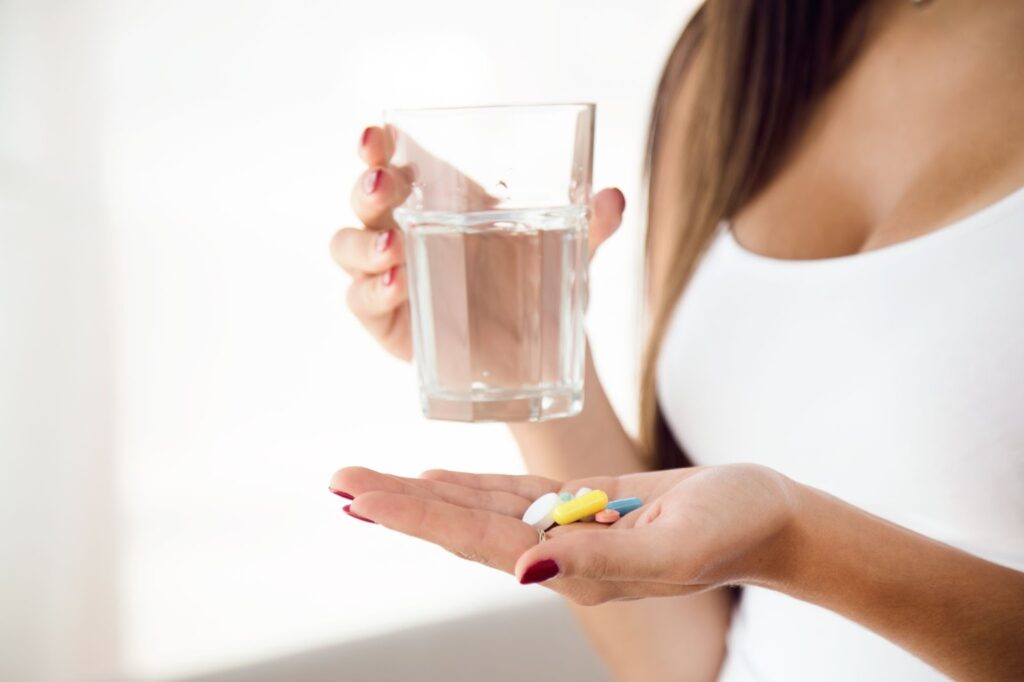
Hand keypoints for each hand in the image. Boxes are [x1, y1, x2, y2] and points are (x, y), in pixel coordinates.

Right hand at [329, 125, 626, 360]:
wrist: (534, 355)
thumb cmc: (536, 285)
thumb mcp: (567, 252)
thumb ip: (589, 226)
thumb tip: (613, 199)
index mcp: (436, 200)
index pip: (390, 161)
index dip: (373, 146)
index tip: (375, 133)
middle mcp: (400, 230)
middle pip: (362, 200)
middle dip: (365, 189)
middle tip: (386, 187)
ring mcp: (385, 275)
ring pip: (346, 247)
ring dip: (363, 242)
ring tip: (394, 246)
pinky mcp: (383, 320)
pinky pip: (359, 300)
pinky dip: (372, 291)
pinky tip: (398, 284)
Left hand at [329, 463, 800, 603]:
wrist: (768, 518)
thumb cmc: (734, 528)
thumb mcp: (674, 545)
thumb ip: (600, 557)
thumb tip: (527, 569)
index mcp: (573, 567)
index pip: (476, 541)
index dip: (416, 517)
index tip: (360, 500)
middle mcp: (557, 552)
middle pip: (460, 525)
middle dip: (398, 505)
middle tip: (338, 482)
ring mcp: (567, 527)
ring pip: (478, 508)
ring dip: (420, 494)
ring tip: (365, 482)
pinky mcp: (583, 503)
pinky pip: (512, 494)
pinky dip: (468, 487)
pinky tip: (433, 479)